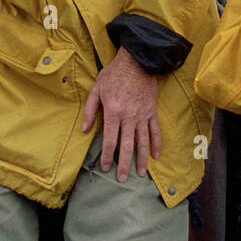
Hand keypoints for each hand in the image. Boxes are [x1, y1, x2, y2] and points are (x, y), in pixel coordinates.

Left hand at [81, 47, 160, 180]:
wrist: (137, 61)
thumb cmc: (114, 74)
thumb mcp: (96, 89)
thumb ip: (90, 110)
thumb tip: (85, 130)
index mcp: (113, 112)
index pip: (109, 140)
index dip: (106, 156)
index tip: (105, 167)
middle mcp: (129, 117)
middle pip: (126, 146)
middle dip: (124, 164)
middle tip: (122, 179)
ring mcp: (142, 115)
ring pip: (142, 142)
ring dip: (141, 159)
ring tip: (140, 173)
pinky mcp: (151, 111)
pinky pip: (155, 131)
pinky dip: (156, 144)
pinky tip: (156, 156)